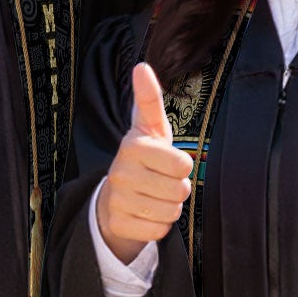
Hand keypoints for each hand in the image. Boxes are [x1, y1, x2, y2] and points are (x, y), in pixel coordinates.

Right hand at [95, 62, 192, 263]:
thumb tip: (141, 66)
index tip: (167, 161)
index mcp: (133, 146)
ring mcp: (117, 200)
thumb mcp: (149, 128)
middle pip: (180, 190)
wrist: (114, 197)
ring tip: (153, 196)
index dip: (182, 166)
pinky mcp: (118, 224)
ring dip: (169, 207)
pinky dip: (158, 225)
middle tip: (161, 182)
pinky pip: (159, 230)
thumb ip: (149, 99)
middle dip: (177, 189)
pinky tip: (145, 213)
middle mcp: (121, 172)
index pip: (182, 164)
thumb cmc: (143, 157)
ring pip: (171, 212)